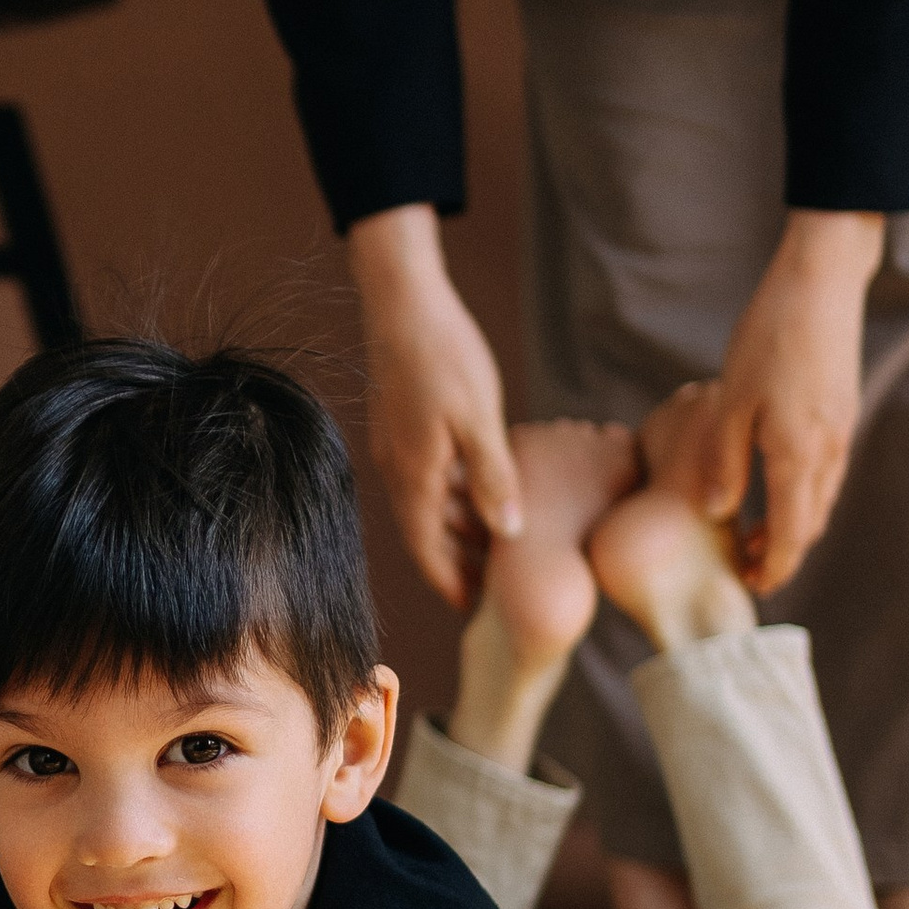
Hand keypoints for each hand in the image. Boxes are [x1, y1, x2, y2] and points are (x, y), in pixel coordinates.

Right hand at [347, 206, 521, 608]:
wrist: (402, 297)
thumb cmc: (443, 353)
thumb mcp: (479, 419)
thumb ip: (493, 478)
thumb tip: (509, 534)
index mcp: (413, 475)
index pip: (426, 550)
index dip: (452, 583)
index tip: (478, 610)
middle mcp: (399, 467)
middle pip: (428, 532)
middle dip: (459, 561)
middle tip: (498, 585)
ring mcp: (399, 446)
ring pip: (431, 503)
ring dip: (460, 527)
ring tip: (499, 545)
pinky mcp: (405, 425)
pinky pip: (432, 476)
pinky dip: (456, 493)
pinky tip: (487, 490)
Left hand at [688, 211, 884, 590]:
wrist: (823, 282)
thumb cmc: (769, 335)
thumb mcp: (732, 400)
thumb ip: (725, 461)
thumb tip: (718, 512)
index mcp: (799, 455)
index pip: (792, 534)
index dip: (774, 566)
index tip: (753, 584)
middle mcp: (829, 450)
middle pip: (810, 522)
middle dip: (783, 550)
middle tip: (747, 562)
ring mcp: (841, 430)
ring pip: (821, 496)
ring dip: (794, 521)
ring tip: (756, 528)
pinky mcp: (843, 410)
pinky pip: (827, 469)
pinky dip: (805, 491)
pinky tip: (777, 480)